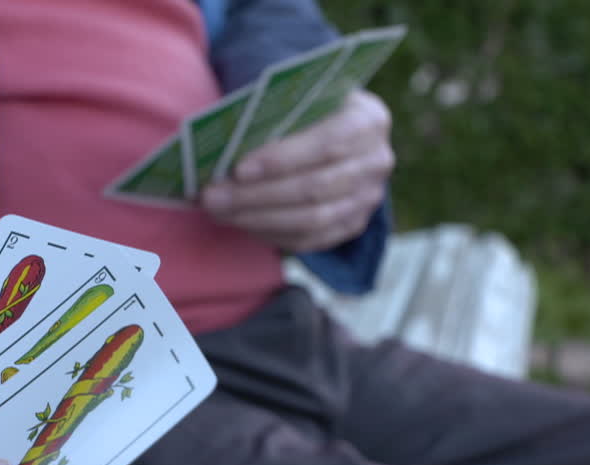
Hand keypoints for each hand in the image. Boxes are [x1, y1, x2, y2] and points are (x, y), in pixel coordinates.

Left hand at [202, 89, 393, 252]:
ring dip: (258, 219)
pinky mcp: (353, 225)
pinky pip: (310, 240)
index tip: (239, 169)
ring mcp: (368, 197)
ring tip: (218, 211)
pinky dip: (271, 234)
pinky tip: (241, 223)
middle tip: (212, 197)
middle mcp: (376, 160)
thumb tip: (222, 144)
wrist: (335, 131)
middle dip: (257, 196)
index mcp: (368, 119)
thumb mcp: (296, 100)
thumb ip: (271, 116)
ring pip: (311, 219)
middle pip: (315, 188)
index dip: (283, 159)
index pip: (328, 143)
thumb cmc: (306, 111)